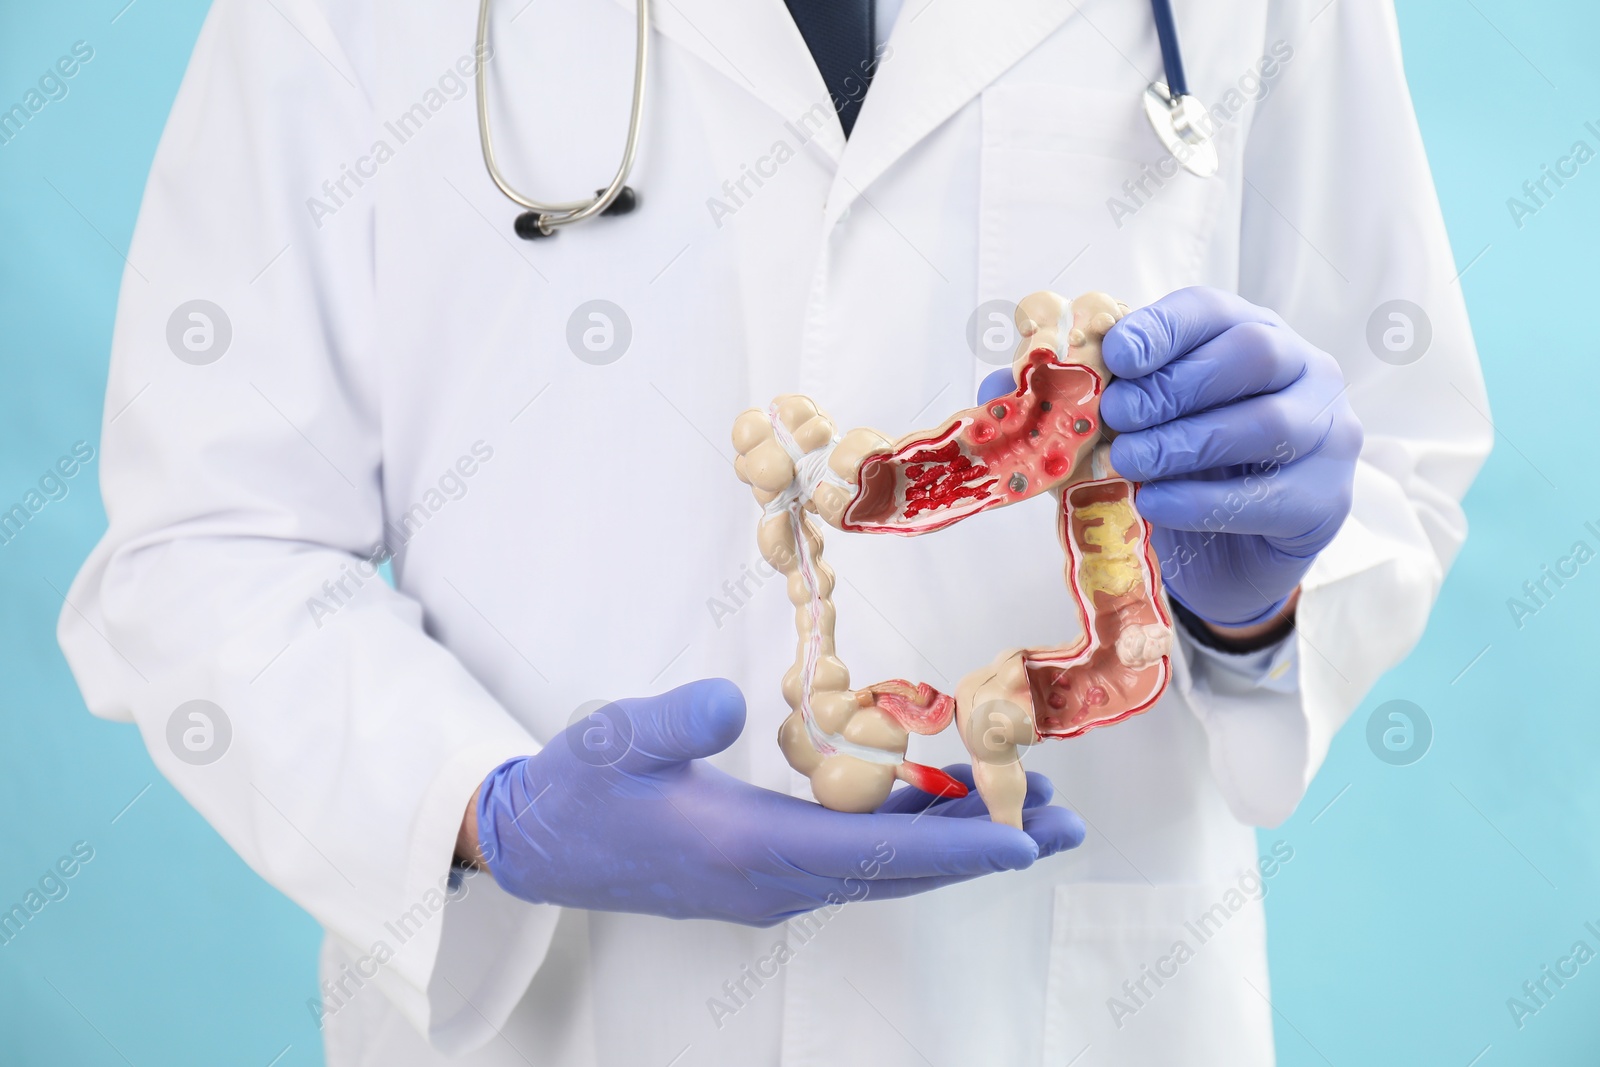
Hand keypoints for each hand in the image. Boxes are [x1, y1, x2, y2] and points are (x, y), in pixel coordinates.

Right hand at [472, 678, 1083, 925]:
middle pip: (901, 871)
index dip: (954, 847)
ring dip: (957, 840)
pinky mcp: (766, 870)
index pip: (873, 855)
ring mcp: (772, 882)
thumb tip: (734, 707)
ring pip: (886, 869)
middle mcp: (774, 880)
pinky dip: (912, 836)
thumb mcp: (613, 742)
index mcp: (748, 849)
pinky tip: (941, 805)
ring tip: (1027, 812)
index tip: (1025, 839)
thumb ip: (674, 724)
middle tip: (1065, 821)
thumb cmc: (576, 790)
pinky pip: (858, 860)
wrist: (538, 845)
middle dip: (983, 844)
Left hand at [1096, 288, 1361, 626]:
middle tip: (1114, 417)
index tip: (1113, 355)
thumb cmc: (1178, 475)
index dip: (1160, 329)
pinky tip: (1158, 504)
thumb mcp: (1118, 434)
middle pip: (1249, 355)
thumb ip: (1068, 408)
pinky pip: (1270, 494)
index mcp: (1246, 335)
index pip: (1210, 311)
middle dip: (1172, 385)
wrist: (1227, 559)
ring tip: (1129, 463)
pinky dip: (1204, 500)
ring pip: (1265, 422)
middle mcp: (1300, 371)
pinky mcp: (1327, 498)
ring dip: (1185, 442)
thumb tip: (993, 393)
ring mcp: (1327, 432)